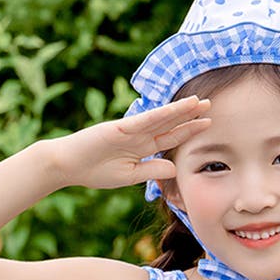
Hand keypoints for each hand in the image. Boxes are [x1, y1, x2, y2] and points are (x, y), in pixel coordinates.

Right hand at [50, 96, 210, 189]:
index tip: (208, 124)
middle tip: (211, 105)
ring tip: (199, 102)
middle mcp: (139, 135)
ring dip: (179, 110)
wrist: (68, 166)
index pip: (170, 137)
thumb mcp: (129, 176)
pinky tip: (174, 110)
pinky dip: (159, 116)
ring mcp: (130, 130)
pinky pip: (143, 121)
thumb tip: (173, 168)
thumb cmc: (95, 171)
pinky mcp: (119, 128)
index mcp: (142, 148)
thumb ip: (151, 171)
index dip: (189, 130)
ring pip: (160, 118)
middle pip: (169, 123)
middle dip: (190, 115)